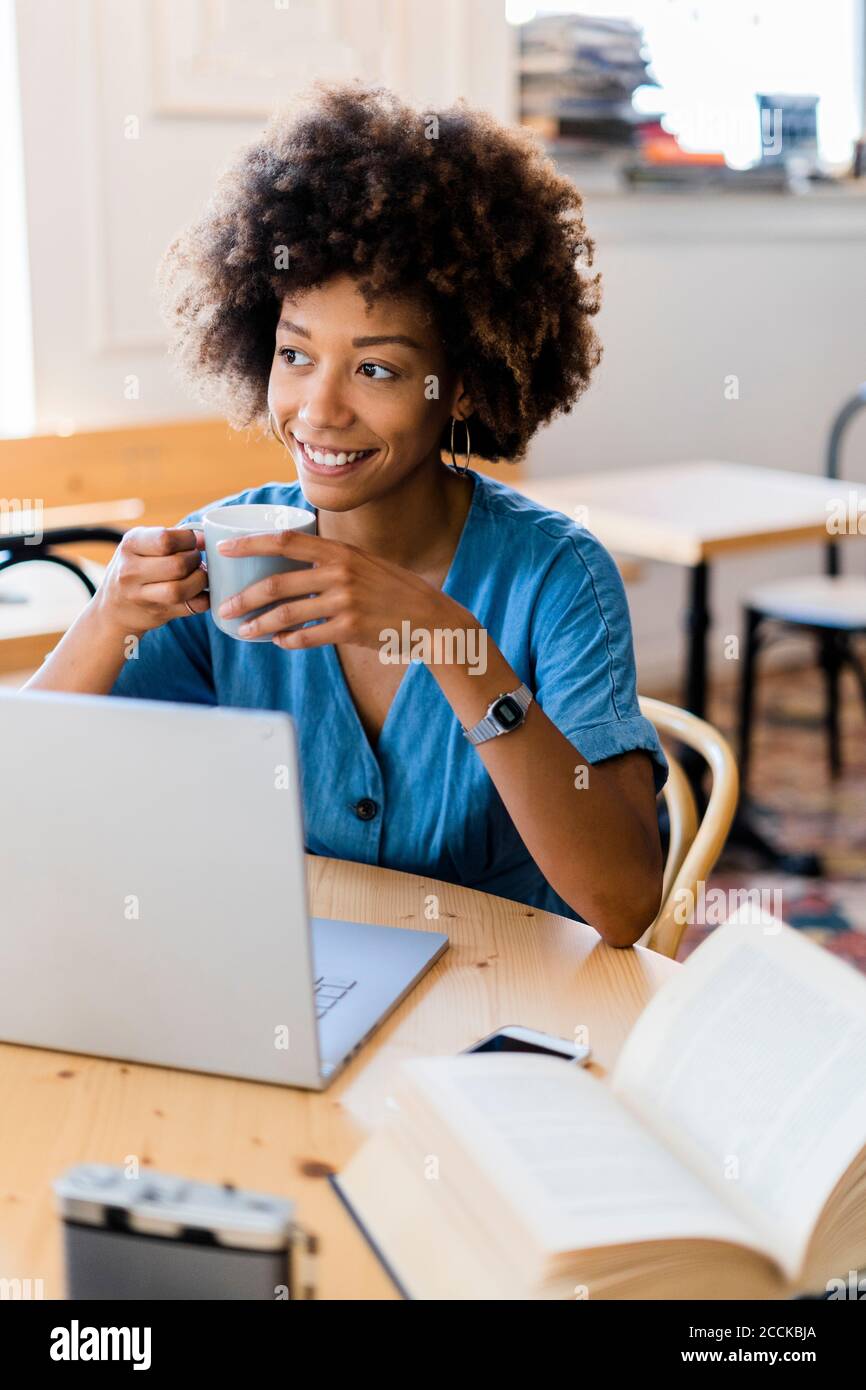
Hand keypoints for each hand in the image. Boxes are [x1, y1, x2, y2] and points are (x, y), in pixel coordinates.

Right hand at [94, 526, 207, 637]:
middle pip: (178, 565)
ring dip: (199, 581)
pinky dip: (204, 599)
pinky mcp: (157, 614)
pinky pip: (192, 607)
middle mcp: (131, 571)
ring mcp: (141, 596)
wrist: (113, 608)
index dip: (187, 540)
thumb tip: (204, 537)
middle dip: (195, 560)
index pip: (166, 539)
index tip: (191, 543)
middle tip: (195, 561)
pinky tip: (200, 592)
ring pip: (181, 589)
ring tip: (198, 576)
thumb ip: (172, 537)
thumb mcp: (142, 545)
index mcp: (130, 545)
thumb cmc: (135, 568)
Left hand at [215, 529, 456, 650]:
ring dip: (258, 624)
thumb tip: (291, 563)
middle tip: (223, 607)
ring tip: (242, 631)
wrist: (431, 618)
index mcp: (340, 551)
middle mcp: (340, 572)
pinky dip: (288, 641)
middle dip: (244, 597)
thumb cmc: (394, 590)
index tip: (223, 549)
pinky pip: (307, 637)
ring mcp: (345, 602)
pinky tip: (278, 642)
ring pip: (286, 614)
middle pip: (276, 582)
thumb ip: (331, 560)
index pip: (284, 540)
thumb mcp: (364, 563)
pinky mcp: (350, 629)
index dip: (249, 544)